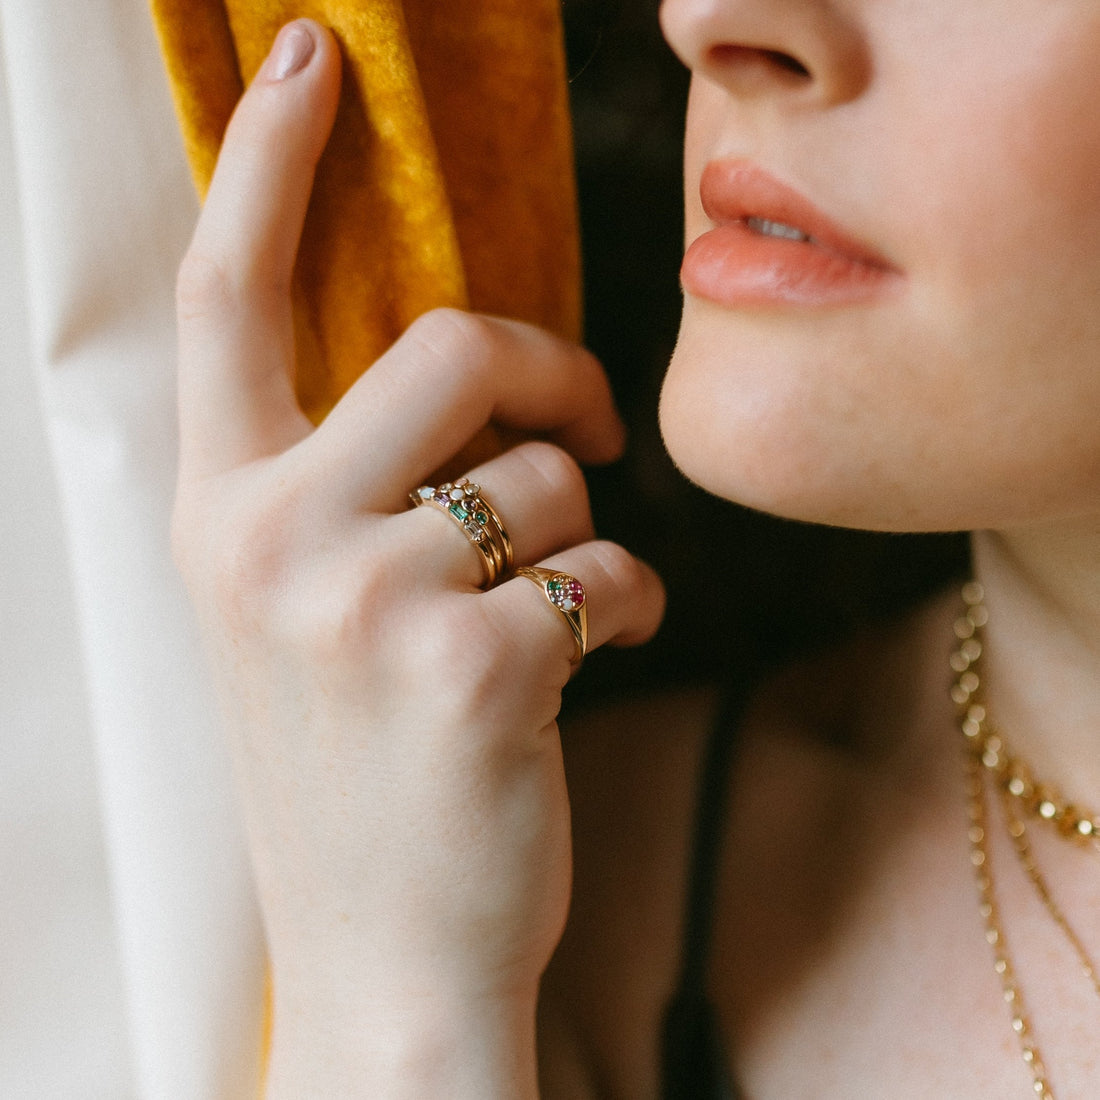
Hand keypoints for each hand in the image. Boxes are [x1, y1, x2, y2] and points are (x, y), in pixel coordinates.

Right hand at [171, 20, 664, 1097]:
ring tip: (554, 602)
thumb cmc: (357, 772)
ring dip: (584, 524)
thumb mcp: (298, 613)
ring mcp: (369, 603)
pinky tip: (588, 657)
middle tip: (594, 424)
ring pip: (551, 467)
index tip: (313, 63)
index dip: (270, 164)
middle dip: (552, 370)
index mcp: (221, 511)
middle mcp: (273, 539)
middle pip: (454, 340)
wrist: (384, 956)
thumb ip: (342, 484)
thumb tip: (462, 376)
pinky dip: (629, 602)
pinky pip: (610, 568)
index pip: (229, 294)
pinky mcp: (479, 668)